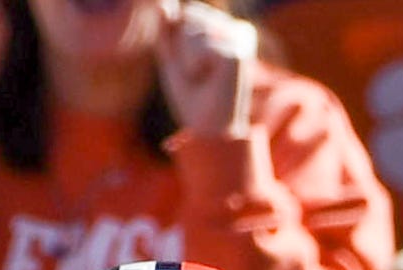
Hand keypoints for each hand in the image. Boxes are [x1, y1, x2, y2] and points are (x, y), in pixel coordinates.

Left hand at [155, 0, 260, 138]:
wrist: (206, 125)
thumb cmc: (190, 93)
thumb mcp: (172, 57)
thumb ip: (166, 30)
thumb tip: (162, 3)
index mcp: (223, 27)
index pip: (184, 14)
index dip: (173, 42)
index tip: (186, 64)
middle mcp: (236, 28)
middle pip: (188, 17)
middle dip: (179, 48)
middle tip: (193, 72)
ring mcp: (241, 37)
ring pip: (192, 32)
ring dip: (186, 59)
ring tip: (201, 75)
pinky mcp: (239, 50)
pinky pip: (200, 47)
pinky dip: (195, 66)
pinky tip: (211, 78)